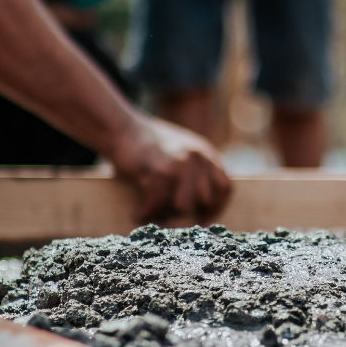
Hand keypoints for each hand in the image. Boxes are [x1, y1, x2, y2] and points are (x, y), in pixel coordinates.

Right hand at [109, 115, 231, 223]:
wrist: (121, 127)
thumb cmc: (149, 145)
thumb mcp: (182, 150)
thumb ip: (197, 171)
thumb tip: (202, 207)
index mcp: (206, 153)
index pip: (224, 187)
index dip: (216, 207)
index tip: (203, 219)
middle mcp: (197, 157)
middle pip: (202, 201)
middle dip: (186, 212)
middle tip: (169, 216)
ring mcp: (179, 163)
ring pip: (182, 206)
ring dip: (165, 214)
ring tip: (153, 215)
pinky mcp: (158, 171)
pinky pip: (157, 204)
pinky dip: (146, 212)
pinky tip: (138, 214)